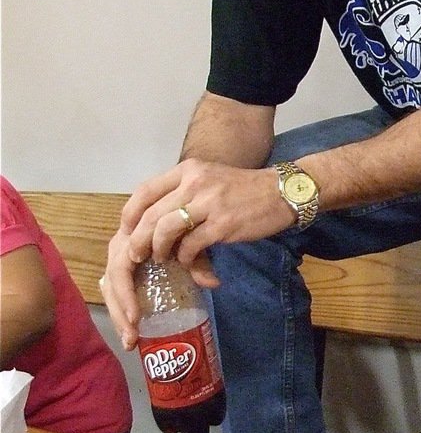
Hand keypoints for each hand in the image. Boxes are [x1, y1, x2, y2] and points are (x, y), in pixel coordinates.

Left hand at [103, 159, 295, 347]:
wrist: (282, 192)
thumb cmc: (243, 190)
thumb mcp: (209, 180)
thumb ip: (183, 195)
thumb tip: (155, 223)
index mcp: (187, 170)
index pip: (144, 191)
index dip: (130, 215)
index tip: (126, 232)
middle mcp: (195, 182)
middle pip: (151, 214)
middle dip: (138, 240)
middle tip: (136, 255)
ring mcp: (209, 203)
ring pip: (165, 230)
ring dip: (158, 250)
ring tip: (162, 259)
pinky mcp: (223, 224)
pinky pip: (191, 245)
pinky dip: (185, 258)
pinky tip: (189, 261)